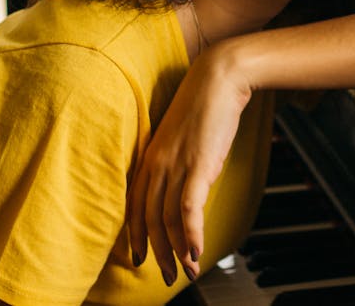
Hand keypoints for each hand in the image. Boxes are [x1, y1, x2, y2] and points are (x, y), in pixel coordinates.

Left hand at [126, 45, 251, 285]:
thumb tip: (188, 187)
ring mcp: (176, 165)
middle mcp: (157, 164)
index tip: (140, 258)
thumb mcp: (183, 137)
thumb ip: (179, 162)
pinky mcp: (199, 165)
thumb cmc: (205, 104)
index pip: (134, 205)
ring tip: (187, 271)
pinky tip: (197, 251)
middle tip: (165, 276)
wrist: (219, 78)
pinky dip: (192, 233)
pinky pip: (189, 208)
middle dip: (157, 252)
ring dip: (178, 250)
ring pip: (169, 219)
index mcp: (150, 157)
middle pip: (150, 218)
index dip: (136, 235)